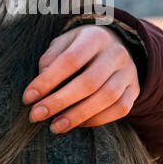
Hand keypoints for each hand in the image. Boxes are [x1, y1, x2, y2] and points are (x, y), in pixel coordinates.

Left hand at [22, 26, 138, 132]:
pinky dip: (97, 119)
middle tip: (36, 116)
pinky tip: (77, 124)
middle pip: (89, 82)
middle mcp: (116, 53)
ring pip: (107, 98)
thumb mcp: (63, 44)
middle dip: (59, 102)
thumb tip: (41, 86)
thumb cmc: (79, 48)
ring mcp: (129, 72)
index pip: (70, 60)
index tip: (28, 98)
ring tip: (54, 126)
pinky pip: (120, 109)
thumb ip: (50, 60)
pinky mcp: (134, 89)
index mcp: (95, 37)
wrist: (115, 47)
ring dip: (77, 115)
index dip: (47, 81)